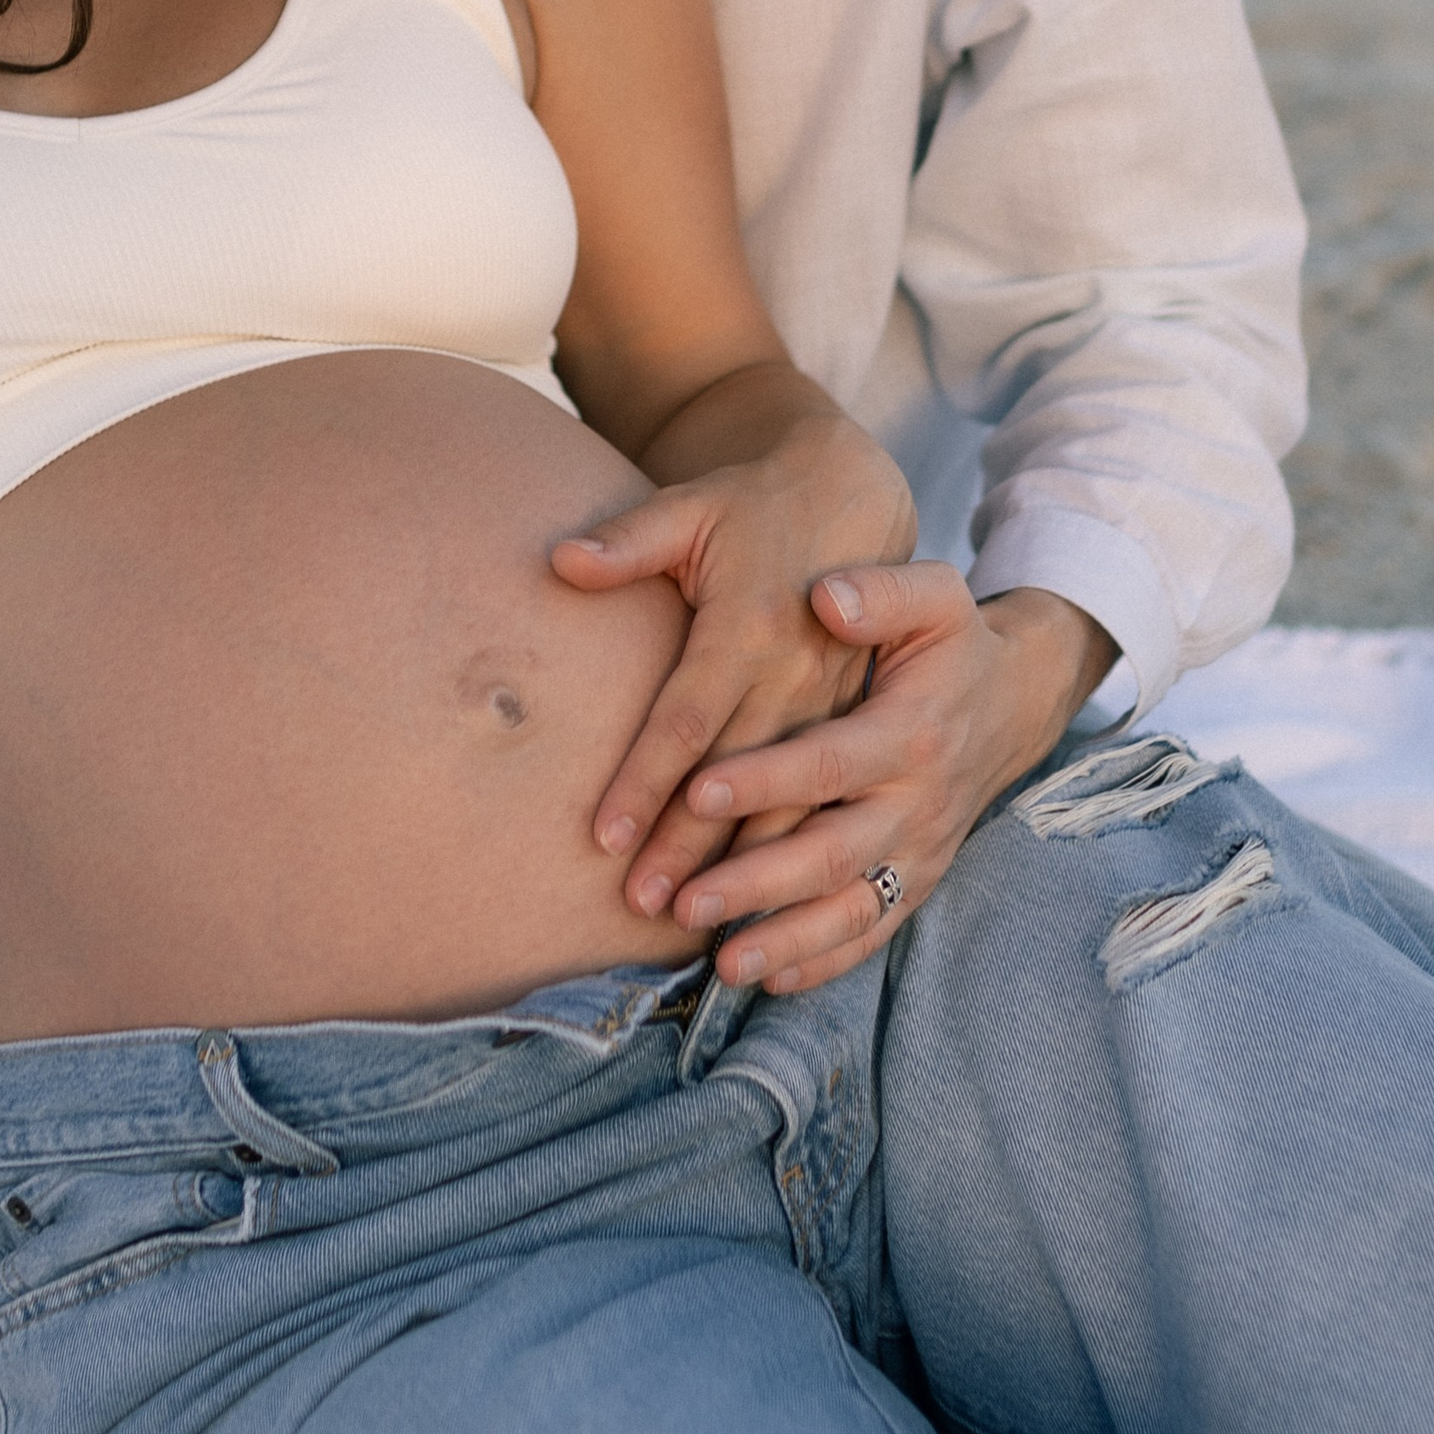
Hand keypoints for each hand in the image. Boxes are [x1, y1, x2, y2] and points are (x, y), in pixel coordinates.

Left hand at [552, 411, 915, 879]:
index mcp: (756, 627)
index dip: (645, 778)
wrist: (861, 505)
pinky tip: (776, 925)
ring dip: (750, 875)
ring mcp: (848, 712)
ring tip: (695, 929)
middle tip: (637, 903)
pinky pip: (845, 815)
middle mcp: (806, 679)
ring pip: (799, 811)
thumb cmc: (759, 508)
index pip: (689, 718)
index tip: (603, 836)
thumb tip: (561, 558)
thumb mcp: (697, 506)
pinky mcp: (872, 732)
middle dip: (690, 847)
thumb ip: (631, 536)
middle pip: (739, 779)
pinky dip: (812, 874)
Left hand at [621, 572, 1116, 994]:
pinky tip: (767, 978)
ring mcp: (921, 849)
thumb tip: (826, 596)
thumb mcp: (934, 596)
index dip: (762, 779)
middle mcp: (918, 801)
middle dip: (755, 883)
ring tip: (722, 962)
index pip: (827, 763)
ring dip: (785, 938)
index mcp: (911, 730)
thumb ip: (881, 591)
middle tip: (682, 902)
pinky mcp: (919, 878)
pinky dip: (823, 961)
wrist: (1016, 697)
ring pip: (852, 909)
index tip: (695, 792)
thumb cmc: (952, 641)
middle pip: (831, 854)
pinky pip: (873, 931)